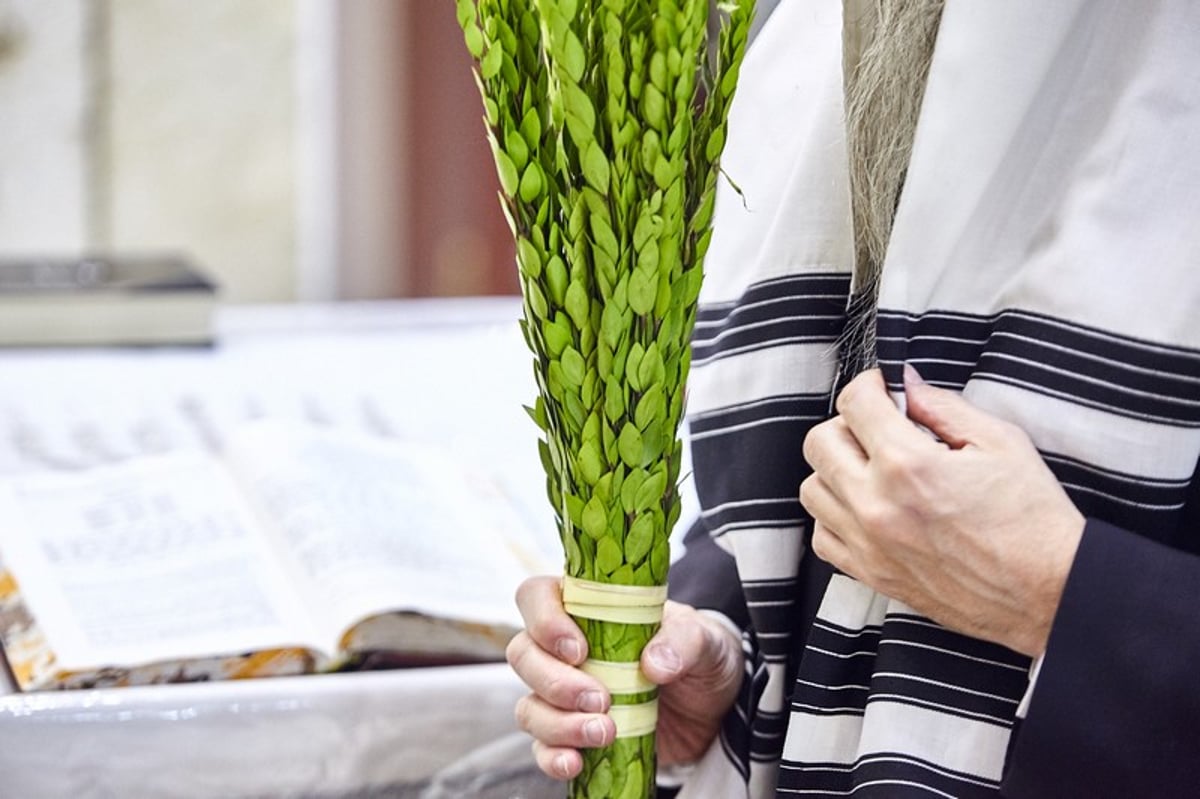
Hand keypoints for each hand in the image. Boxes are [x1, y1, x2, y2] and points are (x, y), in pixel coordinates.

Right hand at [506, 576, 743, 779]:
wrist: (716, 709)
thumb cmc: (701, 656)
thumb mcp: (704, 638)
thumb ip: (684, 640)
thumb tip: (654, 663)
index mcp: (589, 609)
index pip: (538, 597)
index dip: (544, 620)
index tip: (578, 649)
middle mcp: (566, 649)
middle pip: (523, 655)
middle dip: (554, 681)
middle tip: (600, 698)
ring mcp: (565, 694)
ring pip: (529, 705)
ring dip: (558, 723)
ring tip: (604, 732)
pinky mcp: (573, 734)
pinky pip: (542, 746)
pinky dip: (552, 757)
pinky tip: (575, 762)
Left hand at [799, 366, 1084, 656]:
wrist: (1049, 593)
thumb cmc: (1033, 519)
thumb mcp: (1000, 442)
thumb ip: (942, 407)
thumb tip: (906, 383)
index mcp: (908, 465)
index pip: (855, 403)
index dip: (869, 385)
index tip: (883, 390)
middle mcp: (876, 504)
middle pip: (820, 442)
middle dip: (847, 424)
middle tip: (879, 429)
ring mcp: (868, 544)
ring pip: (813, 488)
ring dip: (836, 470)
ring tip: (872, 470)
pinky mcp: (871, 574)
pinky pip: (822, 536)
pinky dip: (835, 516)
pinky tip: (867, 508)